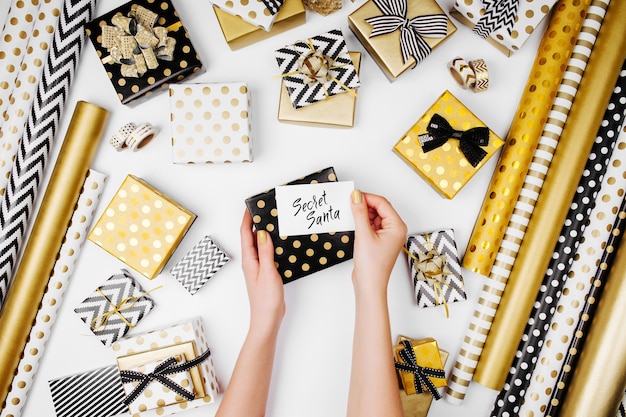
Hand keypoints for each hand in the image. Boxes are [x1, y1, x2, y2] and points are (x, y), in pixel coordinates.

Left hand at [240, 210, 284, 334]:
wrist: (267, 319)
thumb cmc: (266, 300)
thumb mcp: (267, 272)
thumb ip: (265, 252)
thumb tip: (262, 233)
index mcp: (249, 260)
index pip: (246, 234)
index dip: (247, 219)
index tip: (252, 207)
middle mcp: (252, 262)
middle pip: (252, 238)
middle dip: (257, 223)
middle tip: (265, 210)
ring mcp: (258, 268)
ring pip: (260, 246)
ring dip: (265, 234)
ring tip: (273, 222)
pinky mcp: (266, 273)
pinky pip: (267, 254)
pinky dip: (272, 246)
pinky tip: (280, 244)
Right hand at [349, 190, 406, 295]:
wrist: (369, 285)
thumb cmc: (372, 266)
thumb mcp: (364, 234)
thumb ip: (359, 213)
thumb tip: (356, 197)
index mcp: (397, 226)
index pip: (382, 204)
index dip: (367, 197)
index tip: (353, 195)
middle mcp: (395, 230)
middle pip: (379, 209)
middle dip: (365, 205)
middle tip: (350, 203)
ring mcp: (387, 236)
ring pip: (374, 217)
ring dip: (363, 214)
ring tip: (350, 214)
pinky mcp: (379, 241)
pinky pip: (371, 226)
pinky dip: (363, 222)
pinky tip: (353, 223)